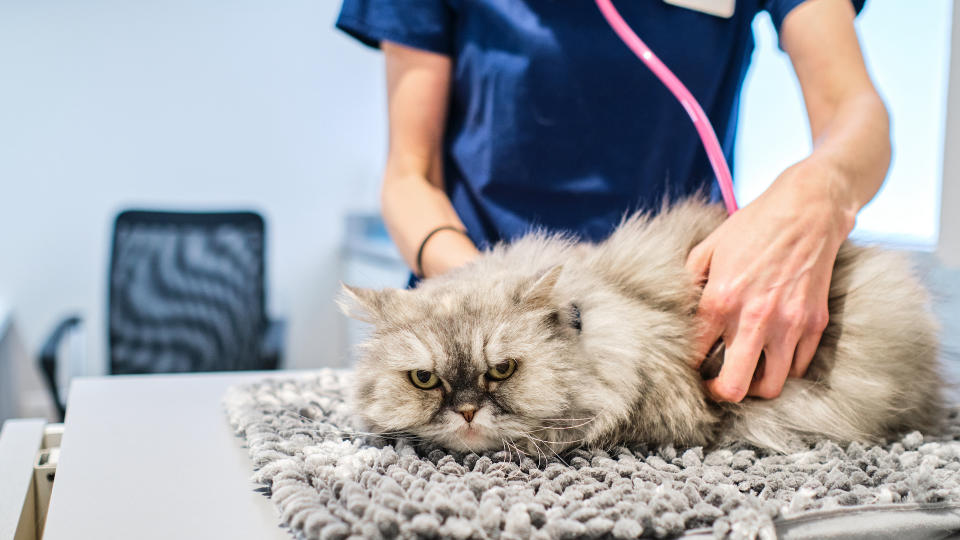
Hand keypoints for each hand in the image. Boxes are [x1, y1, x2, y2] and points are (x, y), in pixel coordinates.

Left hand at [685, 158, 857, 401]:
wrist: (808, 209)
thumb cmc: (753, 226)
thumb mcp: (707, 247)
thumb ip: (688, 282)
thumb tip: (672, 310)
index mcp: (721, 300)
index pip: (696, 356)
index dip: (689, 368)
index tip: (690, 367)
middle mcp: (755, 318)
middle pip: (734, 387)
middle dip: (719, 392)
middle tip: (715, 384)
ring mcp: (789, 324)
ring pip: (770, 386)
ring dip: (755, 385)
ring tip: (745, 372)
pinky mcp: (814, 324)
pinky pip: (797, 367)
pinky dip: (783, 368)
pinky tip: (771, 354)